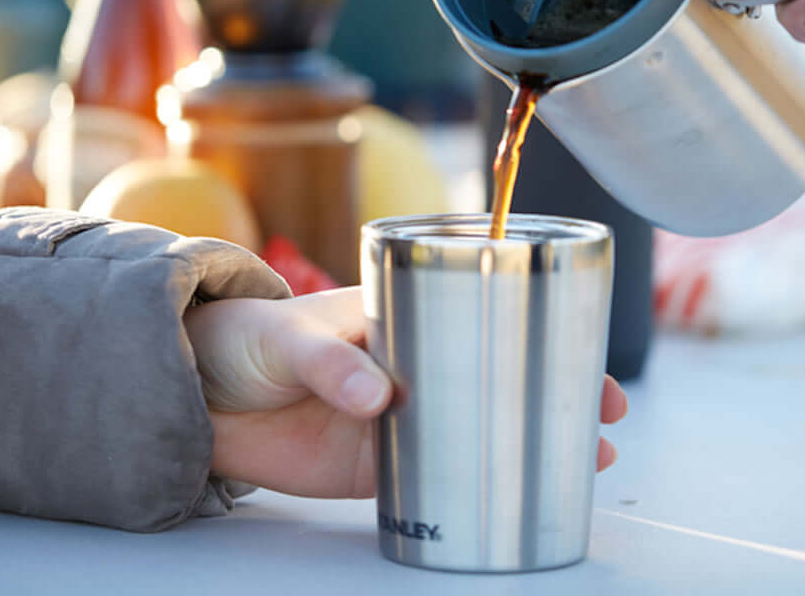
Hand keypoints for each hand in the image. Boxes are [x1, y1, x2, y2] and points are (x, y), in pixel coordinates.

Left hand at [184, 287, 628, 498]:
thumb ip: (330, 365)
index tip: (581, 343)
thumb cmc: (246, 340)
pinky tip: (517, 496)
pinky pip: (439, 476)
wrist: (199, 399)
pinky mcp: (379, 462)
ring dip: (533, 439)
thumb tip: (378, 396)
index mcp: (401, 313)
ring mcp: (402, 414)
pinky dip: (480, 485)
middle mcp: (414, 362)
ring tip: (589, 459)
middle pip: (501, 371)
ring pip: (484, 425)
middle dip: (558, 388)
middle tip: (605, 412)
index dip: (536, 321)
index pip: (482, 308)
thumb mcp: (287, 339)